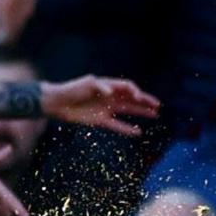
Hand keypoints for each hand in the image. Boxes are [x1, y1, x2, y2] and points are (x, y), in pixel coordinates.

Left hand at [41, 76, 159, 134]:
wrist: (57, 103)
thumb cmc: (71, 89)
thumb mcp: (85, 84)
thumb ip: (99, 86)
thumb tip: (111, 91)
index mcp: (108, 85)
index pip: (126, 87)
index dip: (134, 91)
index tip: (138, 97)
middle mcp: (109, 96)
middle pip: (131, 98)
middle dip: (144, 101)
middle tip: (157, 105)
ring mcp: (106, 108)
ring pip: (128, 110)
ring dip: (141, 112)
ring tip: (155, 114)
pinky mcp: (100, 120)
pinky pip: (117, 125)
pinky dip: (127, 128)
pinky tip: (138, 132)